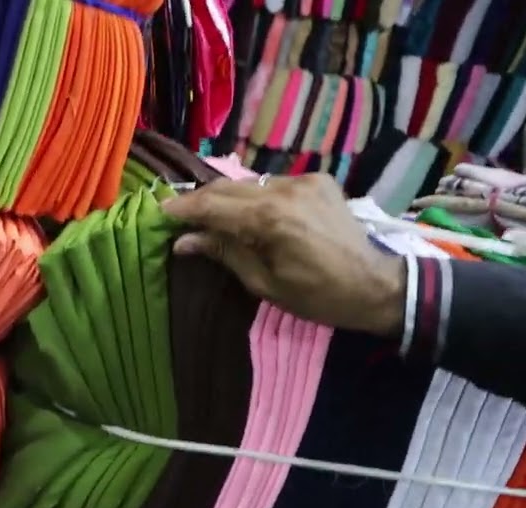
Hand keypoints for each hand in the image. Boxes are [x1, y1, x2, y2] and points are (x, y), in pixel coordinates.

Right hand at [161, 173, 405, 337]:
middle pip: (228, 188)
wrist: (378, 285)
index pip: (213, 205)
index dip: (183, 208)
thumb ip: (225, 254)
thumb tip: (185, 242)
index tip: (159, 212)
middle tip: (178, 215)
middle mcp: (286, 190)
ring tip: (210, 216)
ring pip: (250, 184)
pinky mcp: (318, 181)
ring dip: (228, 198)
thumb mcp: (265, 284)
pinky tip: (252, 215)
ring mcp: (305, 181)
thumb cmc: (319, 296)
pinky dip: (256, 197)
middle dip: (201, 201)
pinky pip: (274, 184)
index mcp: (271, 219)